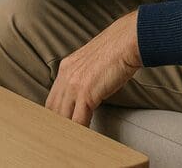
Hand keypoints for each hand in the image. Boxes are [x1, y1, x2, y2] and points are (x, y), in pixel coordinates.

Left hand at [45, 11, 141, 126]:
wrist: (128, 40)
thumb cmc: (118, 48)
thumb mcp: (94, 60)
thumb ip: (86, 74)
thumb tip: (90, 89)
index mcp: (66, 66)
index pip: (53, 97)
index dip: (55, 113)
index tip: (59, 123)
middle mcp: (66, 75)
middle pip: (53, 109)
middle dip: (57, 124)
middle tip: (62, 136)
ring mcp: (74, 84)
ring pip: (63, 117)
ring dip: (67, 130)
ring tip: (72, 140)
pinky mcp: (86, 93)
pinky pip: (78, 120)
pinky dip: (80, 131)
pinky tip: (84, 137)